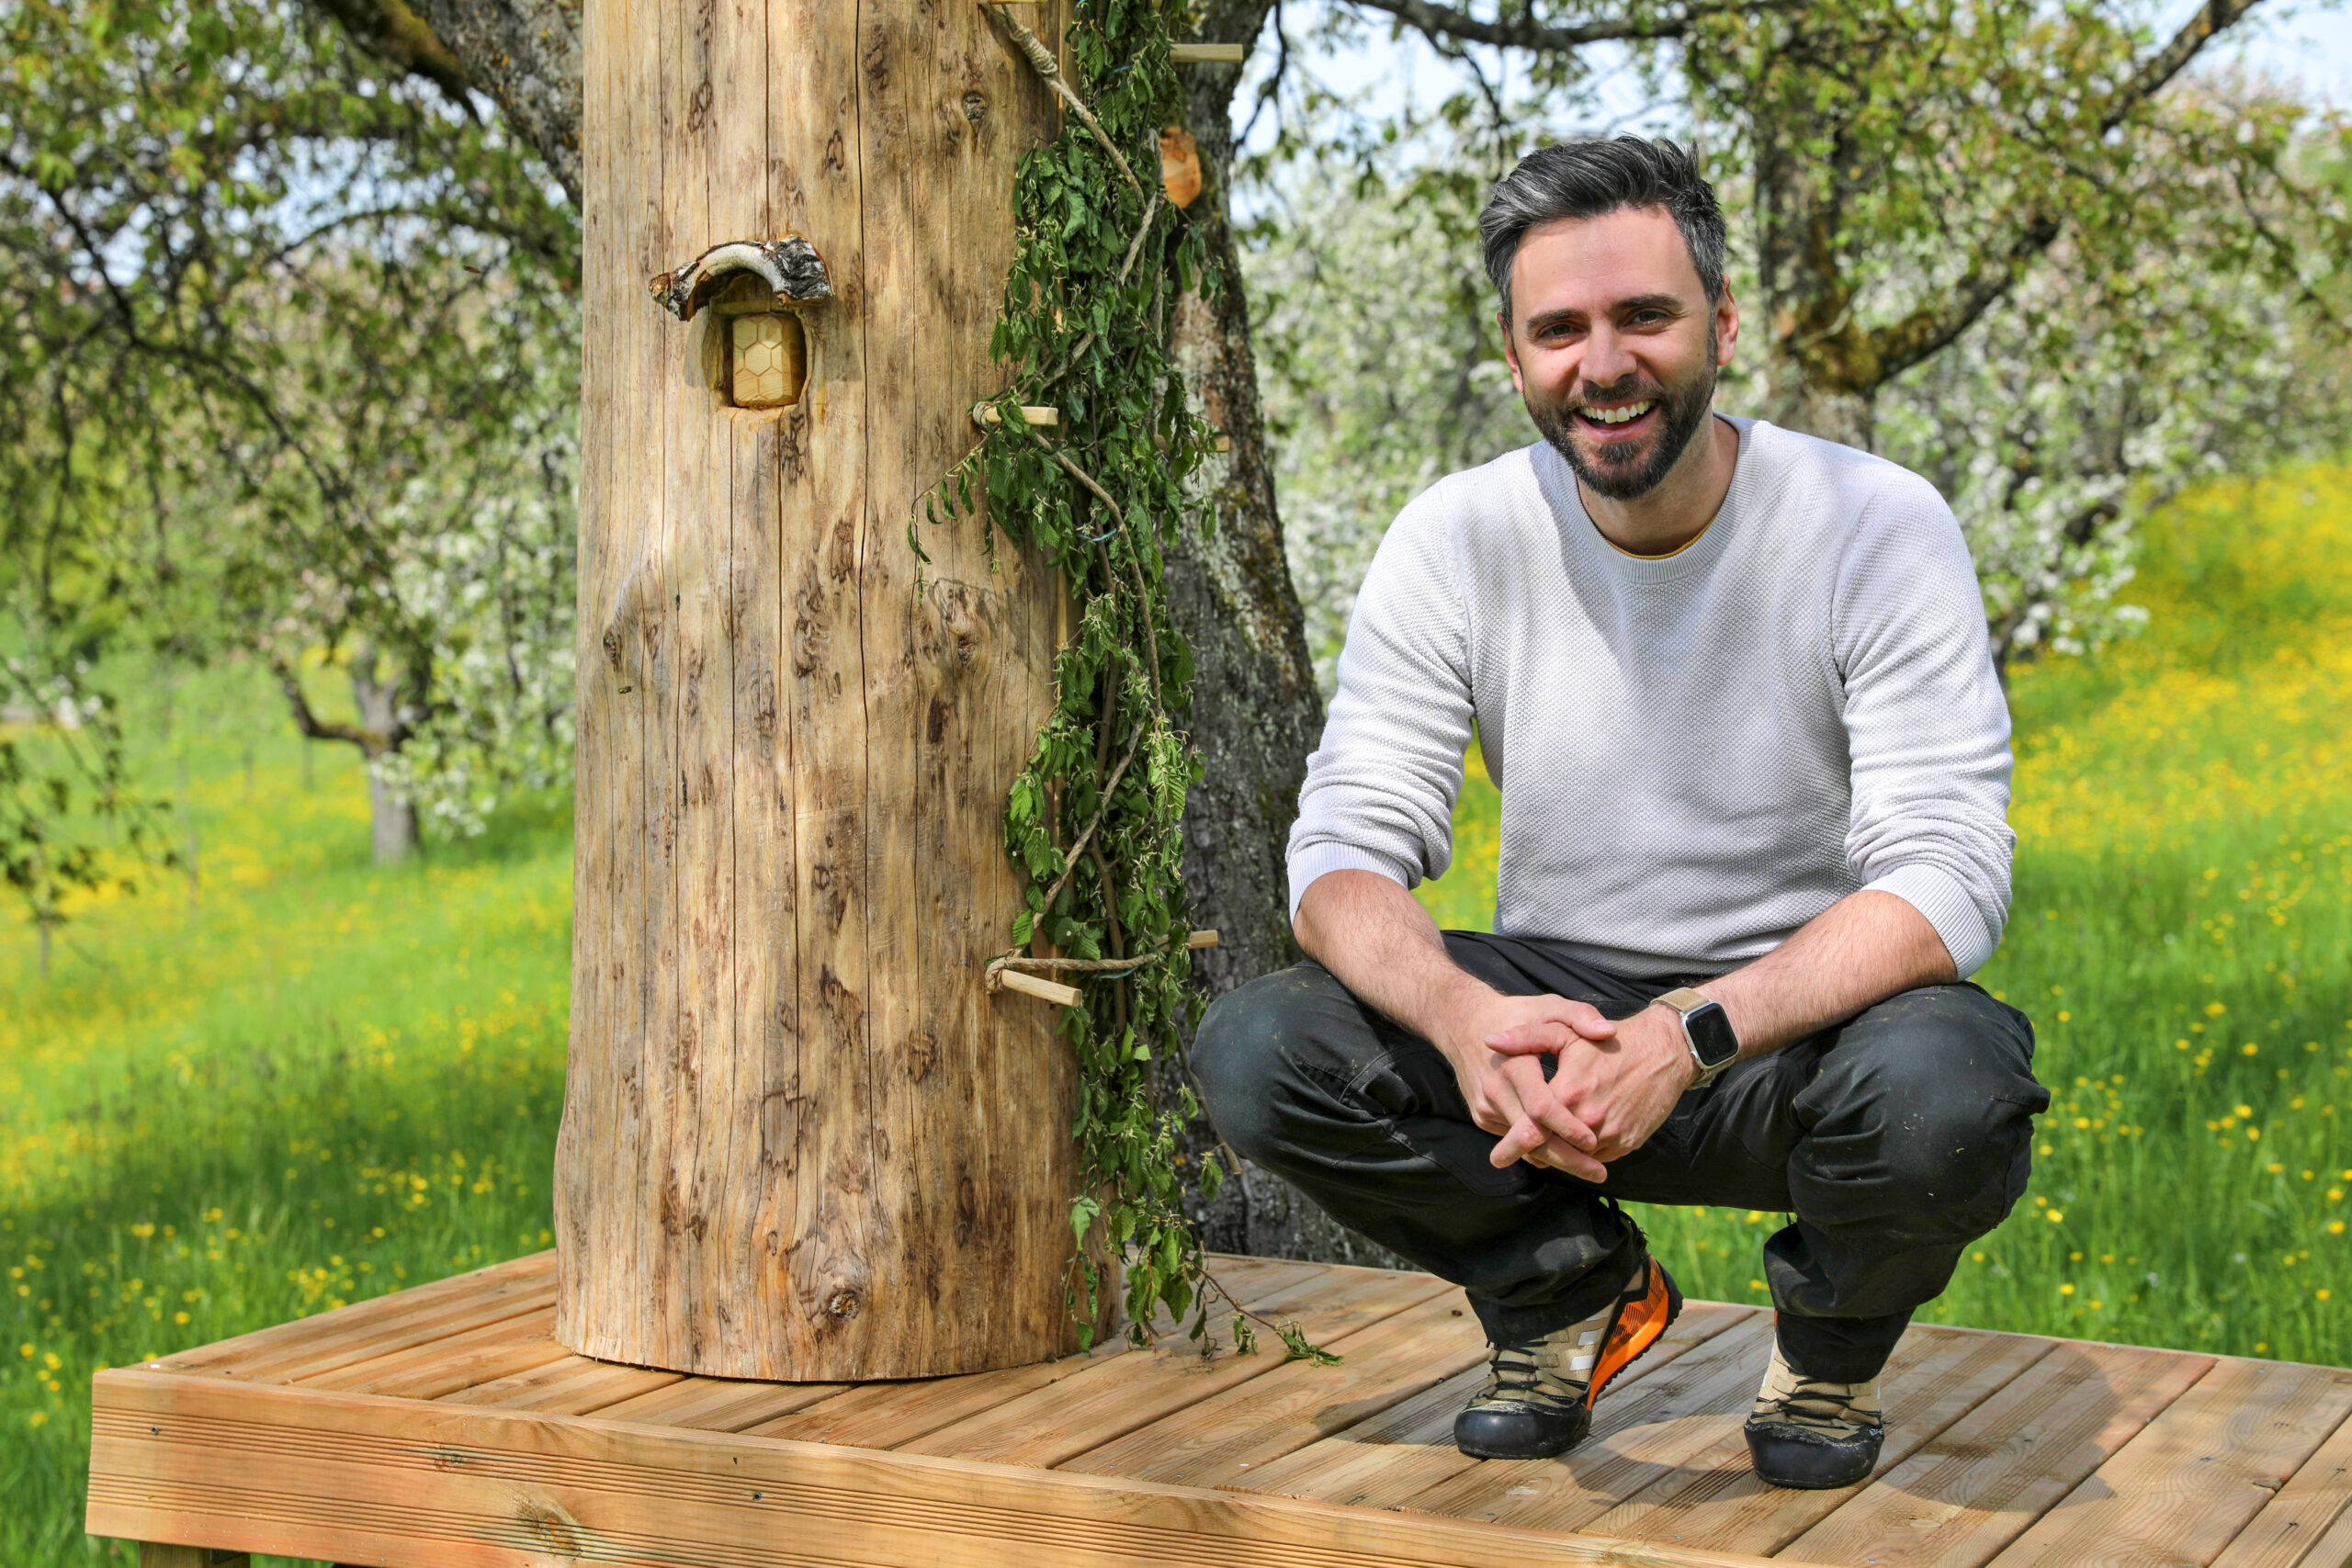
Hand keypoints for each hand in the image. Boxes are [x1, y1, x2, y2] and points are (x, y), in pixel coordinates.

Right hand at [1441, 993, 1617, 1181]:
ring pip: (1523, 1145)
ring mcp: (1486, 1107)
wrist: (1462, 1024)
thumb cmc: (1514, 1014)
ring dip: (1555, 1159)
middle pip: (1532, 1137)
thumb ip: (1580, 1016)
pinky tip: (1564, 1154)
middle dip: (1567, 1159)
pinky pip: (1514, 1140)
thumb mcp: (1548, 1006)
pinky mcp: (1482, 1117)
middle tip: (1599, 1174)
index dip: (1567, 1127)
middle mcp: (1495, 1091)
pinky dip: (1538, 1150)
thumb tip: (1609, 1031)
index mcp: (1513, 1065)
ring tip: (1589, 1170)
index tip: (1592, 1141)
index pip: (1541, 1107)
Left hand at [1486, 1003, 1697, 1165]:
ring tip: (1537, 1150)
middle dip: (1529, 1155)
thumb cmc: (1610, 1041)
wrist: (1664, 1052)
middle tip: (1507, 1158)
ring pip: (1573, 1158)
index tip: (1497, 1156)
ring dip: (1556, 1156)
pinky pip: (1596, 1159)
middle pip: (1550, 1150)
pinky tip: (1568, 1145)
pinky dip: (1581, 1156)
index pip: (1532, 1129)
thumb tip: (1490, 1042)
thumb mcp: (1565, 1032)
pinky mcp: (1628, 1144)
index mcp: (1568, 1094)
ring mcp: (1610, 1135)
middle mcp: (1589, 1120)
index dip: (1512, 1144)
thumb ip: (1526, 1038)